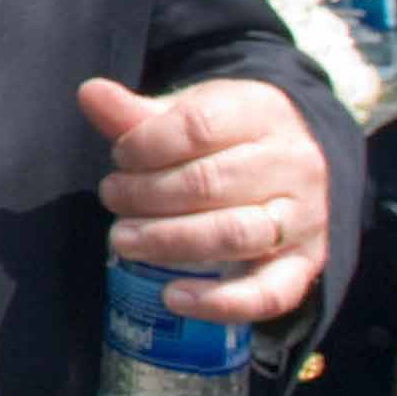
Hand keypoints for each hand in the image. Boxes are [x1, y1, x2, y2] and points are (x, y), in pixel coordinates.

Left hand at [80, 76, 330, 321]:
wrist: (296, 161)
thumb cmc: (229, 135)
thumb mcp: (189, 111)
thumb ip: (137, 113)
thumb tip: (89, 93)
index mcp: (264, 113)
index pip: (198, 126)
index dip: (144, 144)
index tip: (119, 157)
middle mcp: (294, 165)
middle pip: (209, 183)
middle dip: (145, 194)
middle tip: (111, 197)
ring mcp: (306, 218)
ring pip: (235, 235)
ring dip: (167, 241)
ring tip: (123, 239)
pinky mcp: (306, 264)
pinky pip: (269, 293)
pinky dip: (219, 302)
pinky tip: (171, 297)